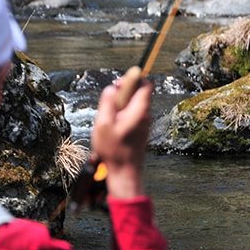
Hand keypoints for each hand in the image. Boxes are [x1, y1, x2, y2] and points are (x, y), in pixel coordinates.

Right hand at [91, 67, 152, 198]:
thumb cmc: (114, 150)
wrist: (125, 171)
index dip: (132, 79)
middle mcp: (145, 115)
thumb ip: (107, 104)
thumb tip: (111, 88)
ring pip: (135, 103)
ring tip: (109, 116)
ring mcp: (144, 122)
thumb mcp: (103, 125)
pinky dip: (123, 113)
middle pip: (139, 92)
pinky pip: (133, 113)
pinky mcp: (141, 128)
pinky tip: (113, 124)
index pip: (145, 84)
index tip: (117, 85)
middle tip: (110, 100)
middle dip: (124, 91)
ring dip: (121, 103)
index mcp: (139, 111)